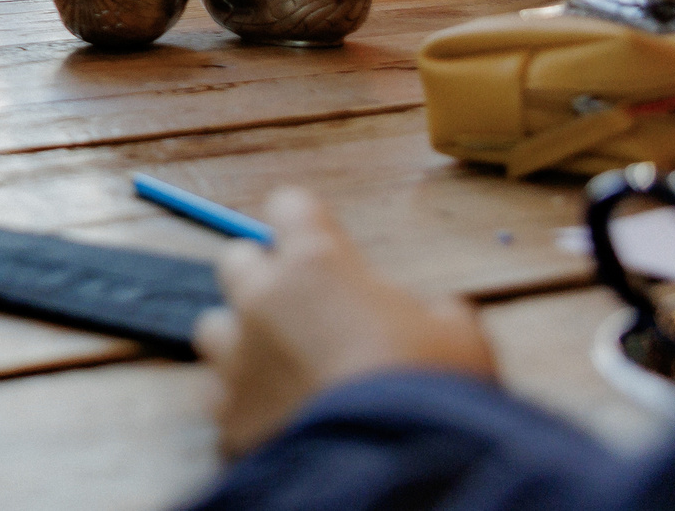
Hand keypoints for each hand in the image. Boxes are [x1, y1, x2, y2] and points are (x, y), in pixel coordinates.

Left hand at [196, 189, 495, 457]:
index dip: (305, 222)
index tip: (317, 239)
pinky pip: (219, 395)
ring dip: (243, 341)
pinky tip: (276, 415)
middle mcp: (263, 299)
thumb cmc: (431, 392)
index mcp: (317, 264)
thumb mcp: (460, 337)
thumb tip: (431, 317)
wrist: (393, 468)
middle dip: (265, 278)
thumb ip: (431, 312)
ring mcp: (236, 357)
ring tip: (284, 369)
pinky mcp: (226, 414)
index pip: (290, 206)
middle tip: (304, 309)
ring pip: (215, 328)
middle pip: (237, 261)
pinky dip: (242, 401)